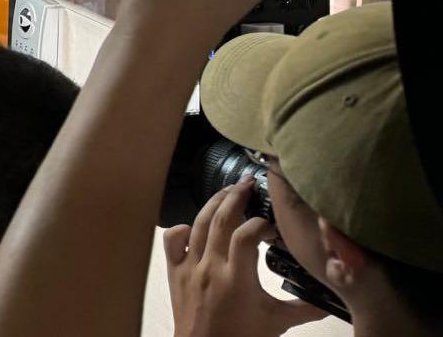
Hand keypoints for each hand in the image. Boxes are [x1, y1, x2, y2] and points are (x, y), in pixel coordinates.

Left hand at [165, 183, 326, 336]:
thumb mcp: (277, 322)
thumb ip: (306, 308)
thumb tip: (333, 298)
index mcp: (236, 279)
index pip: (246, 235)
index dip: (261, 224)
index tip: (273, 227)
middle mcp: (210, 268)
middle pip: (220, 220)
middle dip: (236, 197)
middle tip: (248, 183)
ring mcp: (189, 268)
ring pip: (198, 224)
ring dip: (213, 203)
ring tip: (229, 190)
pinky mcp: (175, 272)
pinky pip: (172, 241)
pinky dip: (182, 228)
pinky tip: (195, 224)